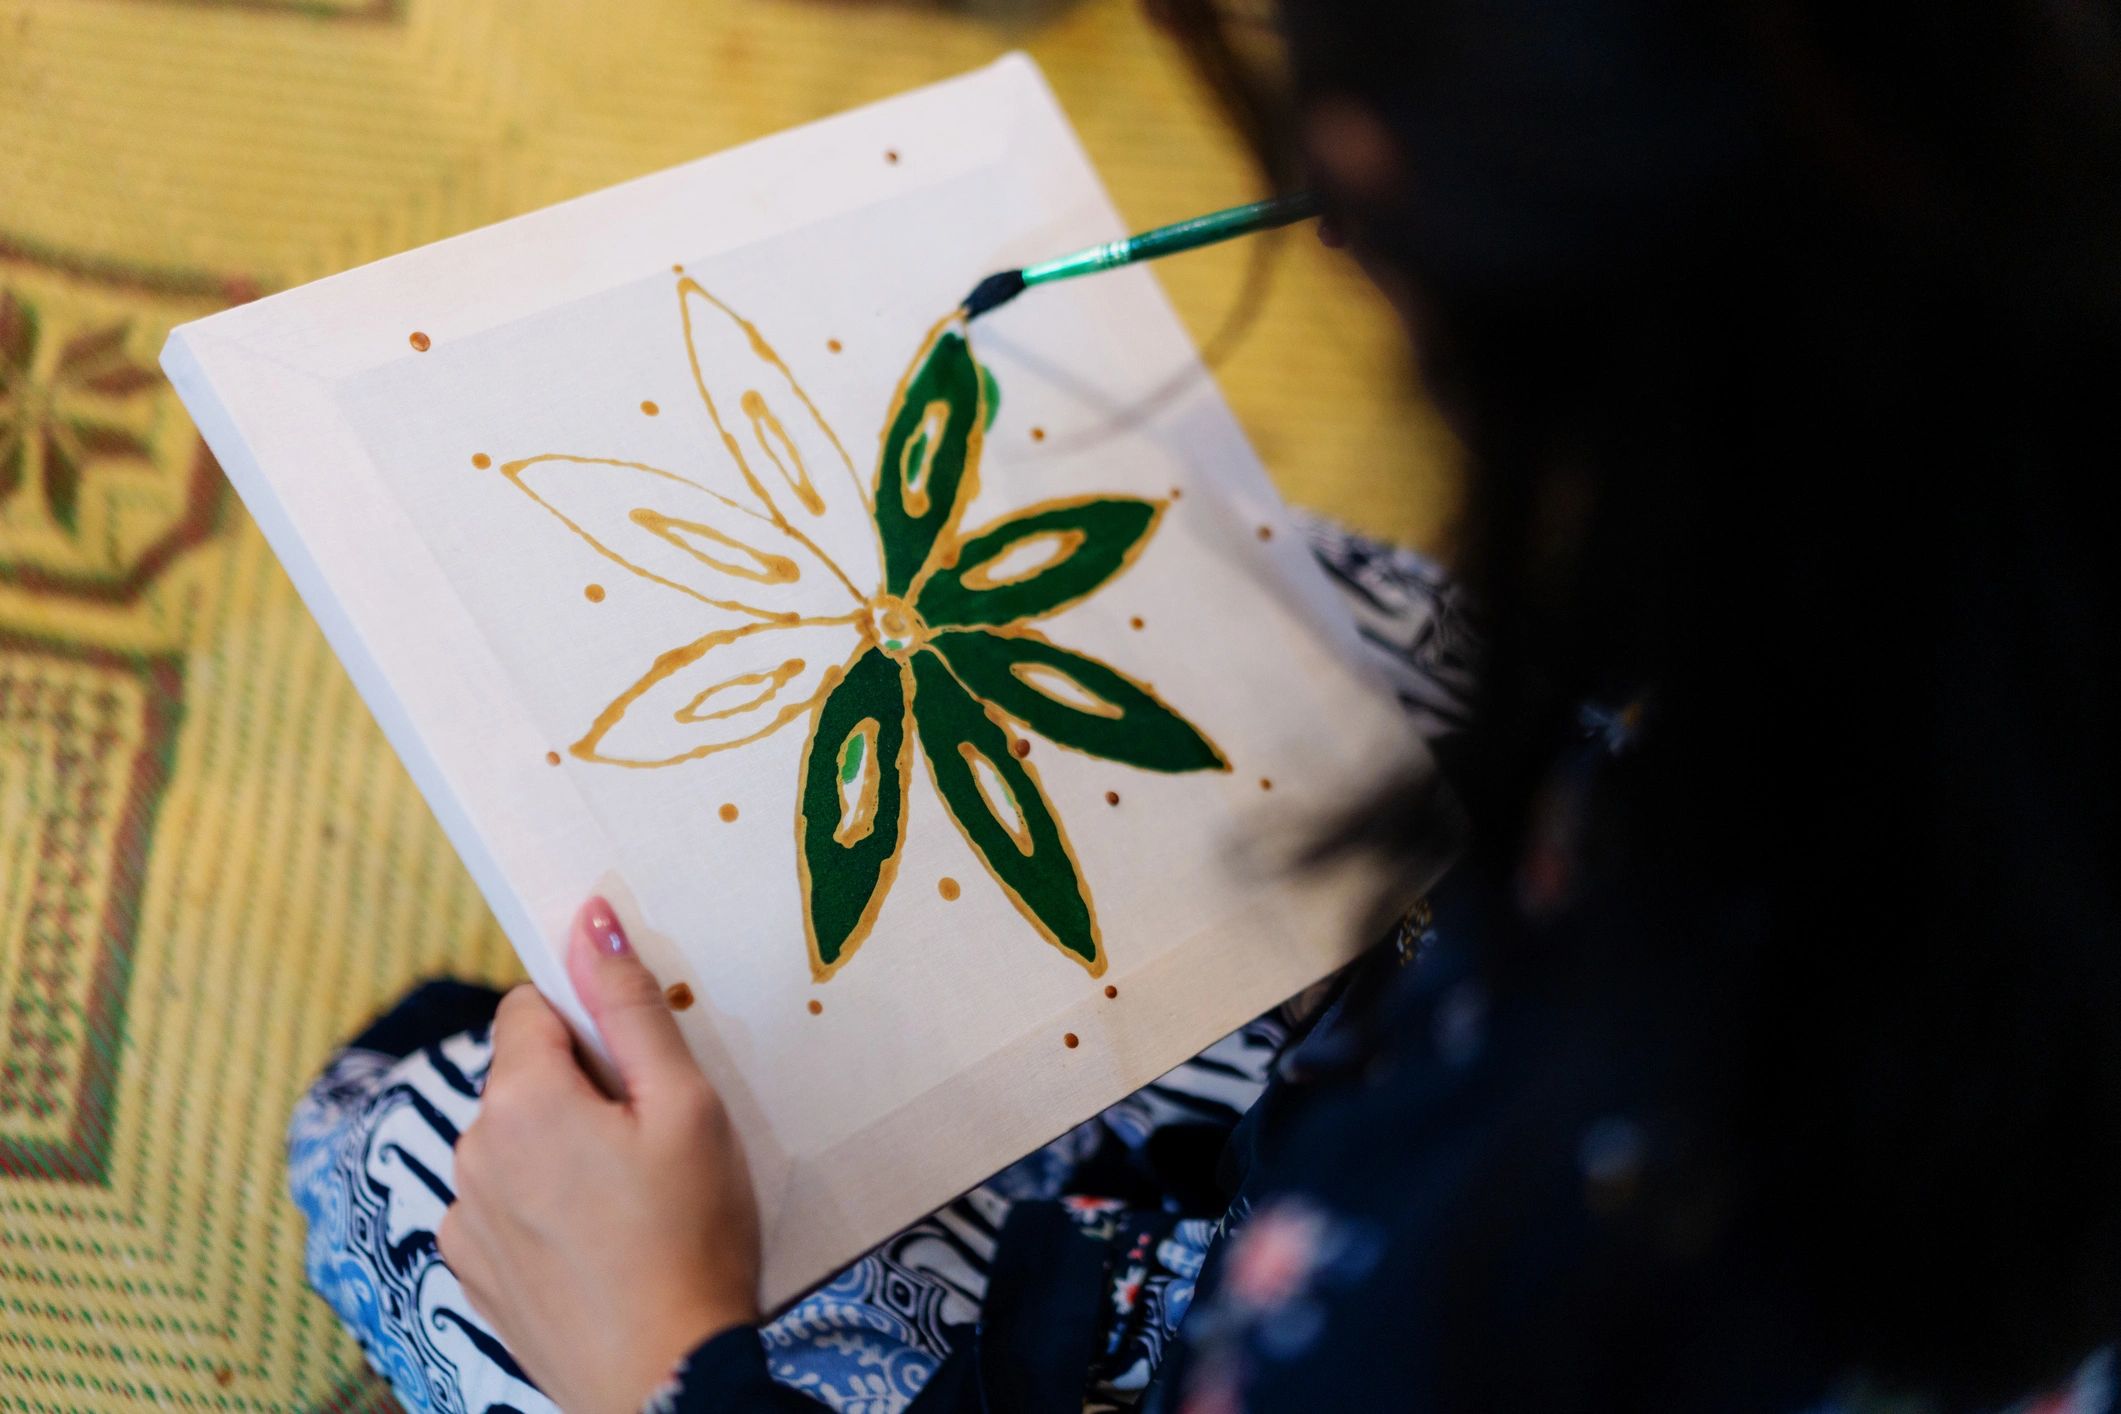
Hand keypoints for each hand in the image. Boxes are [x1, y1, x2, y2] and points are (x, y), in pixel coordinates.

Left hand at [439, 898, 761, 1413]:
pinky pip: (502, 1202)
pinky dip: (543, 1207)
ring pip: (514, 1140)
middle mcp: (471, 1150)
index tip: (640, 1073)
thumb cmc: (689, 1237)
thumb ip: (632, 1007)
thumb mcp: (685, 1106)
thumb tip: (589, 918)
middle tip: (651, 1143)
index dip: (593, 1029)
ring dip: (560, 1148)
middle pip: (524, 1075)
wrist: (664, 1380)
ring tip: (630, 1202)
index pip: (533, 1007)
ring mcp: (463, 1216)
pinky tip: (598, 1244)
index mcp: (521, 1098)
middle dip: (581, 1090)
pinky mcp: (470, 1269)